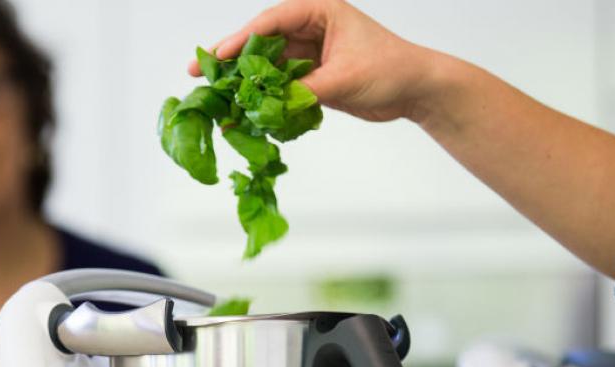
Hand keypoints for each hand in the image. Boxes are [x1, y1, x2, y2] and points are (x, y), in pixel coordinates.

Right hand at [190, 0, 447, 123]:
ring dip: (244, 81)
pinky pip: (279, 84)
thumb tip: (269, 108)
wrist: (416, 90)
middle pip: (261, 41)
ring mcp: (310, 51)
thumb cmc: (391, 69)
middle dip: (231, 58)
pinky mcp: (311, 75)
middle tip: (198, 71)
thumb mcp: (343, 79)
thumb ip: (304, 92)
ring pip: (267, 64)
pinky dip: (263, 97)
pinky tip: (243, 108)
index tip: (218, 56)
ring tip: (215, 94)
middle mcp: (311, 27)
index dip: (241, 39)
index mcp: (320, 11)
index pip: (271, 22)